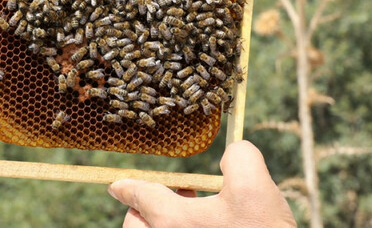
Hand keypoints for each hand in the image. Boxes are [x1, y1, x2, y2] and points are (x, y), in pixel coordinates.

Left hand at [107, 141, 296, 226]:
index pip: (141, 197)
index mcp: (174, 221)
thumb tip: (233, 152)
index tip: (116, 186)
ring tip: (188, 208)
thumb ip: (238, 157)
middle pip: (136, 226)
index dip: (128, 187)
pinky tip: (203, 223)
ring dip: (159, 222)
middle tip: (162, 199)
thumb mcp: (255, 186)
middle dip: (140, 211)